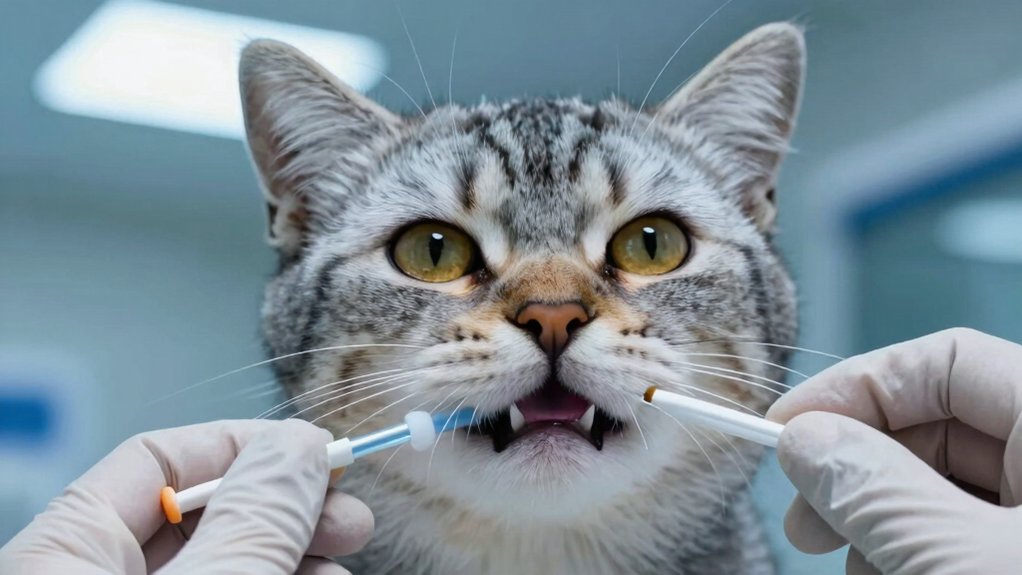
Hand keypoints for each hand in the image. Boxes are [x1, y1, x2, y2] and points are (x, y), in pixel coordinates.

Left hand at [0, 419, 373, 574]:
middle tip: (351, 513)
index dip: (247, 446)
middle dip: (286, 505)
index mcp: (62, 553)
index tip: (320, 454)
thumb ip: (252, 522)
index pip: (158, 459)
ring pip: (222, 561)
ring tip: (344, 558)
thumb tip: (297, 446)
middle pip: (199, 514)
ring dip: (292, 548)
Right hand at [767, 328, 1021, 574]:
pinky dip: (919, 545)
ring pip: (952, 484)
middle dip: (858, 466)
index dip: (856, 386)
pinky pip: (974, 531)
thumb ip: (878, 490)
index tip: (784, 429)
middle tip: (802, 521)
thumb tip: (803, 439)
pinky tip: (883, 570)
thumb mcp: (960, 557)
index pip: (947, 360)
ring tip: (844, 561)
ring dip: (880, 513)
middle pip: (944, 426)